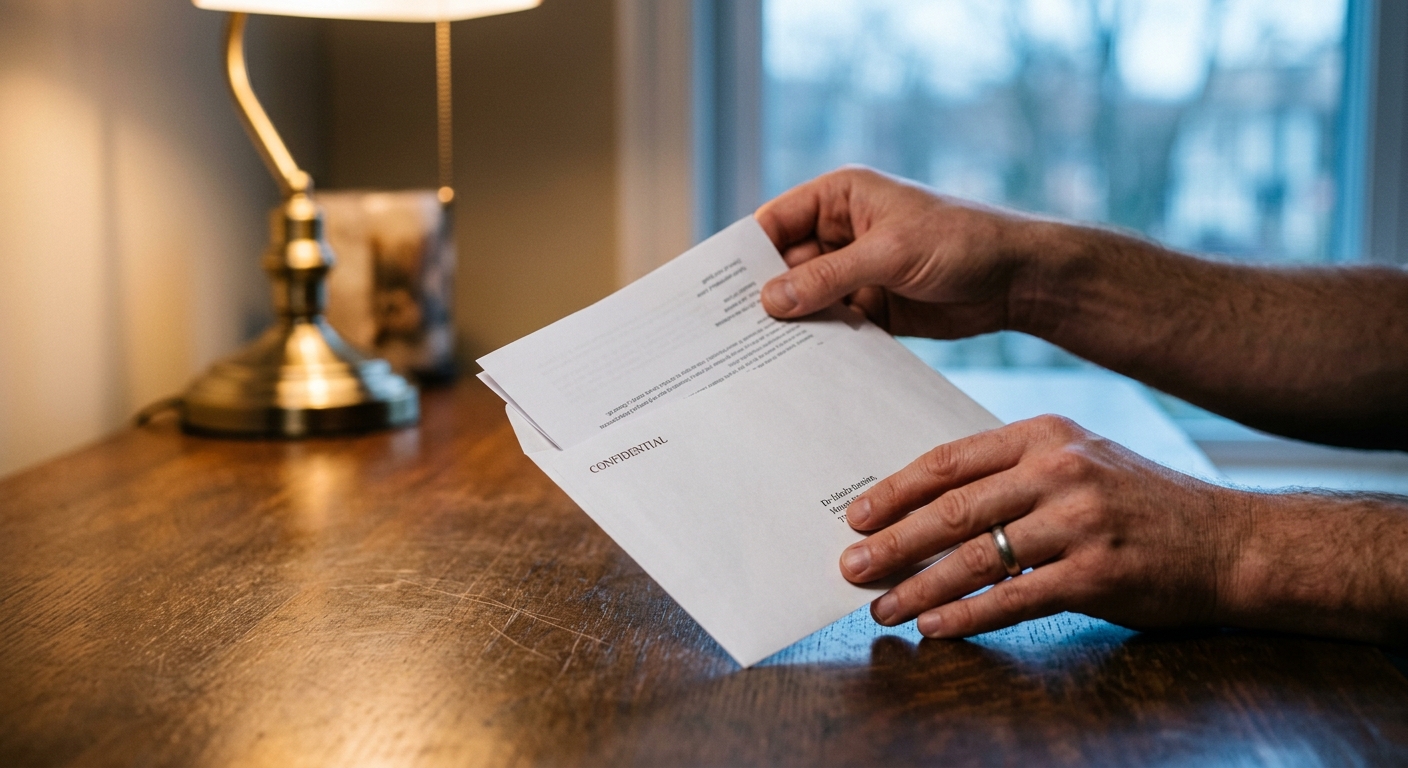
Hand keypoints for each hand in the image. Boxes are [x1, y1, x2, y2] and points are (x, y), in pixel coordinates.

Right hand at [756, 165, 1058, 338]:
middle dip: (763, 295)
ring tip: (754, 356)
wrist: (1019, 279)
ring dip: (790, 324)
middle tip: (726, 332)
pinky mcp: (872, 310)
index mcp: (840, 197)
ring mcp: (855, 273)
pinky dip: (819, 343)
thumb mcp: (889, 254)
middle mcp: (840, 233)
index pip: (774, 223)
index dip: (743, 254)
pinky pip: (833, 326)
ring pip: (807, 300)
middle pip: (784, 266)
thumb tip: (770, 300)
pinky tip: (796, 365)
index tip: (713, 289)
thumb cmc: (962, 240)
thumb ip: (828, 278)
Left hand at [839, 414, 1252, 637]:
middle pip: (953, 511)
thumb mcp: (1080, 459)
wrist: (1230, 542)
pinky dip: (966, 617)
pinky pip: (1013, 600)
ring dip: (919, 588)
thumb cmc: (1139, 502)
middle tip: (851, 567)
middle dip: (892, 543)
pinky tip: (935, 628)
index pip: (950, 461)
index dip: (895, 490)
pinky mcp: (1096, 577)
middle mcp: (1060, 473)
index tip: (856, 515)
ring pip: (976, 559)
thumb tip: (928, 504)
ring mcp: (1079, 524)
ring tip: (883, 607)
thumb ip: (1013, 471)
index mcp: (1046, 435)